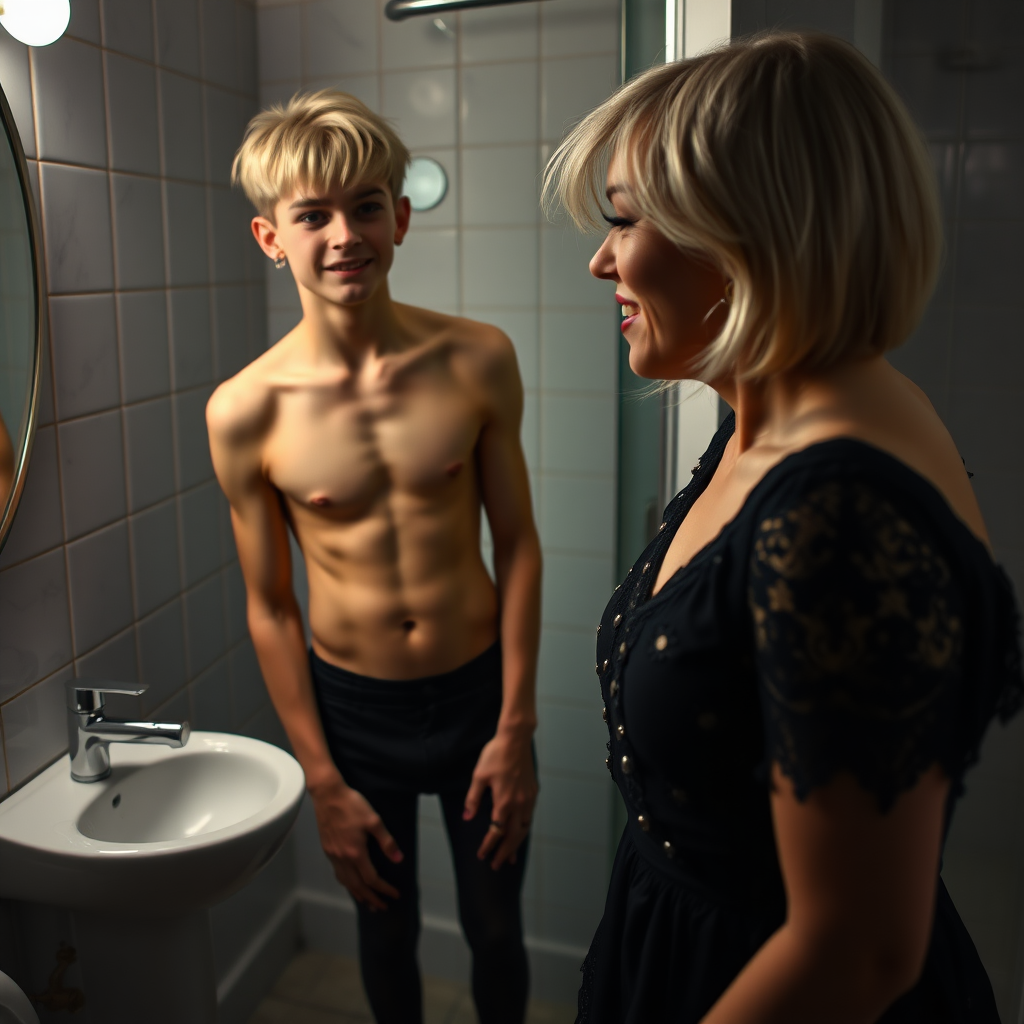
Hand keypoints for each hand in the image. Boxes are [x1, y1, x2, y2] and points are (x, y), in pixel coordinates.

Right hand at [309, 777, 402, 910]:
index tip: (395, 895)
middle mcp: (343, 858)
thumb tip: (398, 859)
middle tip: (382, 907)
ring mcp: (333, 855)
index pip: (372, 879)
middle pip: (358, 886)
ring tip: (367, 903)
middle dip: (371, 899)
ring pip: (346, 883)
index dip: (384, 889)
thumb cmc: (352, 805)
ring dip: (358, 895)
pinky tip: (351, 884)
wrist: (328, 795)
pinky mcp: (328, 850)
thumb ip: (386, 841)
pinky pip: (338, 874)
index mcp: (356, 853)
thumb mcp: (374, 820)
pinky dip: (347, 884)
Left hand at [463, 732, 537, 868]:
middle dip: (504, 853)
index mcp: (504, 802)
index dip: (488, 846)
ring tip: (511, 857)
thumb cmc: (495, 755)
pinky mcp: (533, 791)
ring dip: (517, 844)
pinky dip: (524, 829)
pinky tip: (520, 832)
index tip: (482, 855)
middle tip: (496, 866)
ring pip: (524, 828)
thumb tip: (468, 817)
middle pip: (513, 836)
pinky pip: (529, 816)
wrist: (516, 739)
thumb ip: (473, 798)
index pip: (496, 832)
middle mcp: (519, 803)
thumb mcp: (479, 776)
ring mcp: (528, 798)